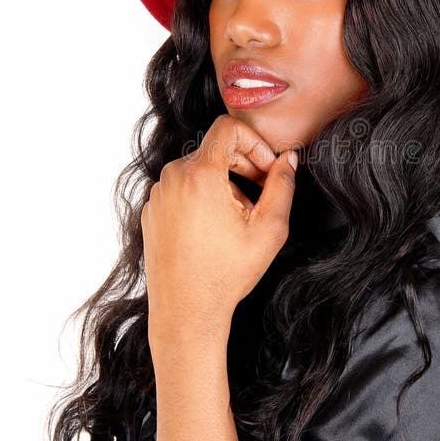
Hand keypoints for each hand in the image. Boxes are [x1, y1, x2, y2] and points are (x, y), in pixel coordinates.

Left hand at [141, 114, 297, 347]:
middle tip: (263, 193)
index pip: (228, 128)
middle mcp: (171, 178)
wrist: (185, 312)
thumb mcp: (269, 229)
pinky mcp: (151, 212)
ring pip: (199, 170)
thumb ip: (282, 186)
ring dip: (224, 184)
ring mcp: (157, 195)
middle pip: (215, 149)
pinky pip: (181, 189)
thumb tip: (288, 160)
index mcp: (198, 174)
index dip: (255, 142)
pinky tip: (215, 230)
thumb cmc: (226, 274)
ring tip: (239, 219)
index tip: (267, 169)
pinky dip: (202, 198)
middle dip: (244, 165)